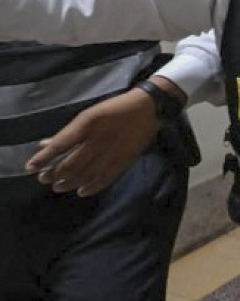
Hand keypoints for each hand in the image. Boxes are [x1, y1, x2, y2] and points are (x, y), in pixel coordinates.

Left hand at [27, 86, 169, 196]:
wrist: (148, 109)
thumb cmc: (115, 108)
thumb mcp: (88, 114)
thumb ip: (68, 132)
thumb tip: (45, 144)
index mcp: (87, 124)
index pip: (59, 145)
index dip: (44, 158)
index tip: (31, 167)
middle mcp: (98, 140)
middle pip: (71, 163)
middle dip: (55, 173)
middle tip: (44, 179)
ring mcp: (112, 153)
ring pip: (86, 174)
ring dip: (70, 182)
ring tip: (58, 187)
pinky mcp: (124, 161)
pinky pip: (106, 178)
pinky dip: (92, 187)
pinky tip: (82, 191)